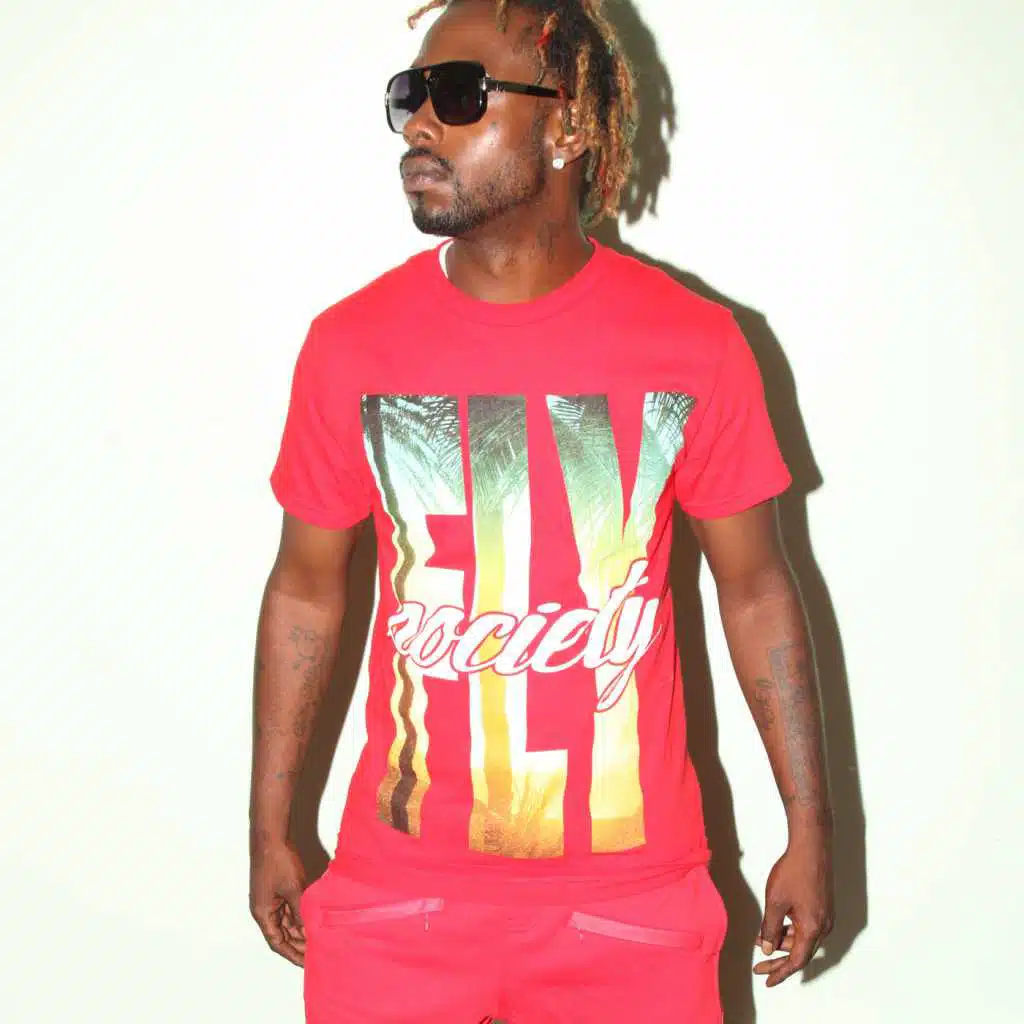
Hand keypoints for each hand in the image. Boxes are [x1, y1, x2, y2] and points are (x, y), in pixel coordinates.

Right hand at [249, 834, 307, 966]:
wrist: (271, 837)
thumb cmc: (278, 862)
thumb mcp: (293, 889)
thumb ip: (300, 911)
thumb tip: (310, 929)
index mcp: (263, 913)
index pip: (277, 942)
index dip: (291, 954)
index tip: (305, 963)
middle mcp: (265, 909)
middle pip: (282, 933)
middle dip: (298, 943)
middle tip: (316, 952)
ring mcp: (271, 898)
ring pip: (286, 921)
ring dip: (300, 929)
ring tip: (318, 938)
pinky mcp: (278, 889)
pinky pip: (289, 908)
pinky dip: (300, 915)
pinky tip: (313, 919)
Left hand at [754, 831, 833, 986]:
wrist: (811, 847)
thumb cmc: (794, 871)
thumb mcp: (775, 902)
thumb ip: (770, 928)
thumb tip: (768, 949)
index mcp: (812, 928)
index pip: (796, 961)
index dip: (781, 973)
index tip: (767, 981)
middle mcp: (823, 926)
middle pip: (800, 952)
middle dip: (779, 960)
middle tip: (759, 965)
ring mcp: (825, 916)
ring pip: (803, 938)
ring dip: (783, 942)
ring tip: (761, 940)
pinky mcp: (823, 906)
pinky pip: (807, 927)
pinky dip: (791, 930)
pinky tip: (775, 925)